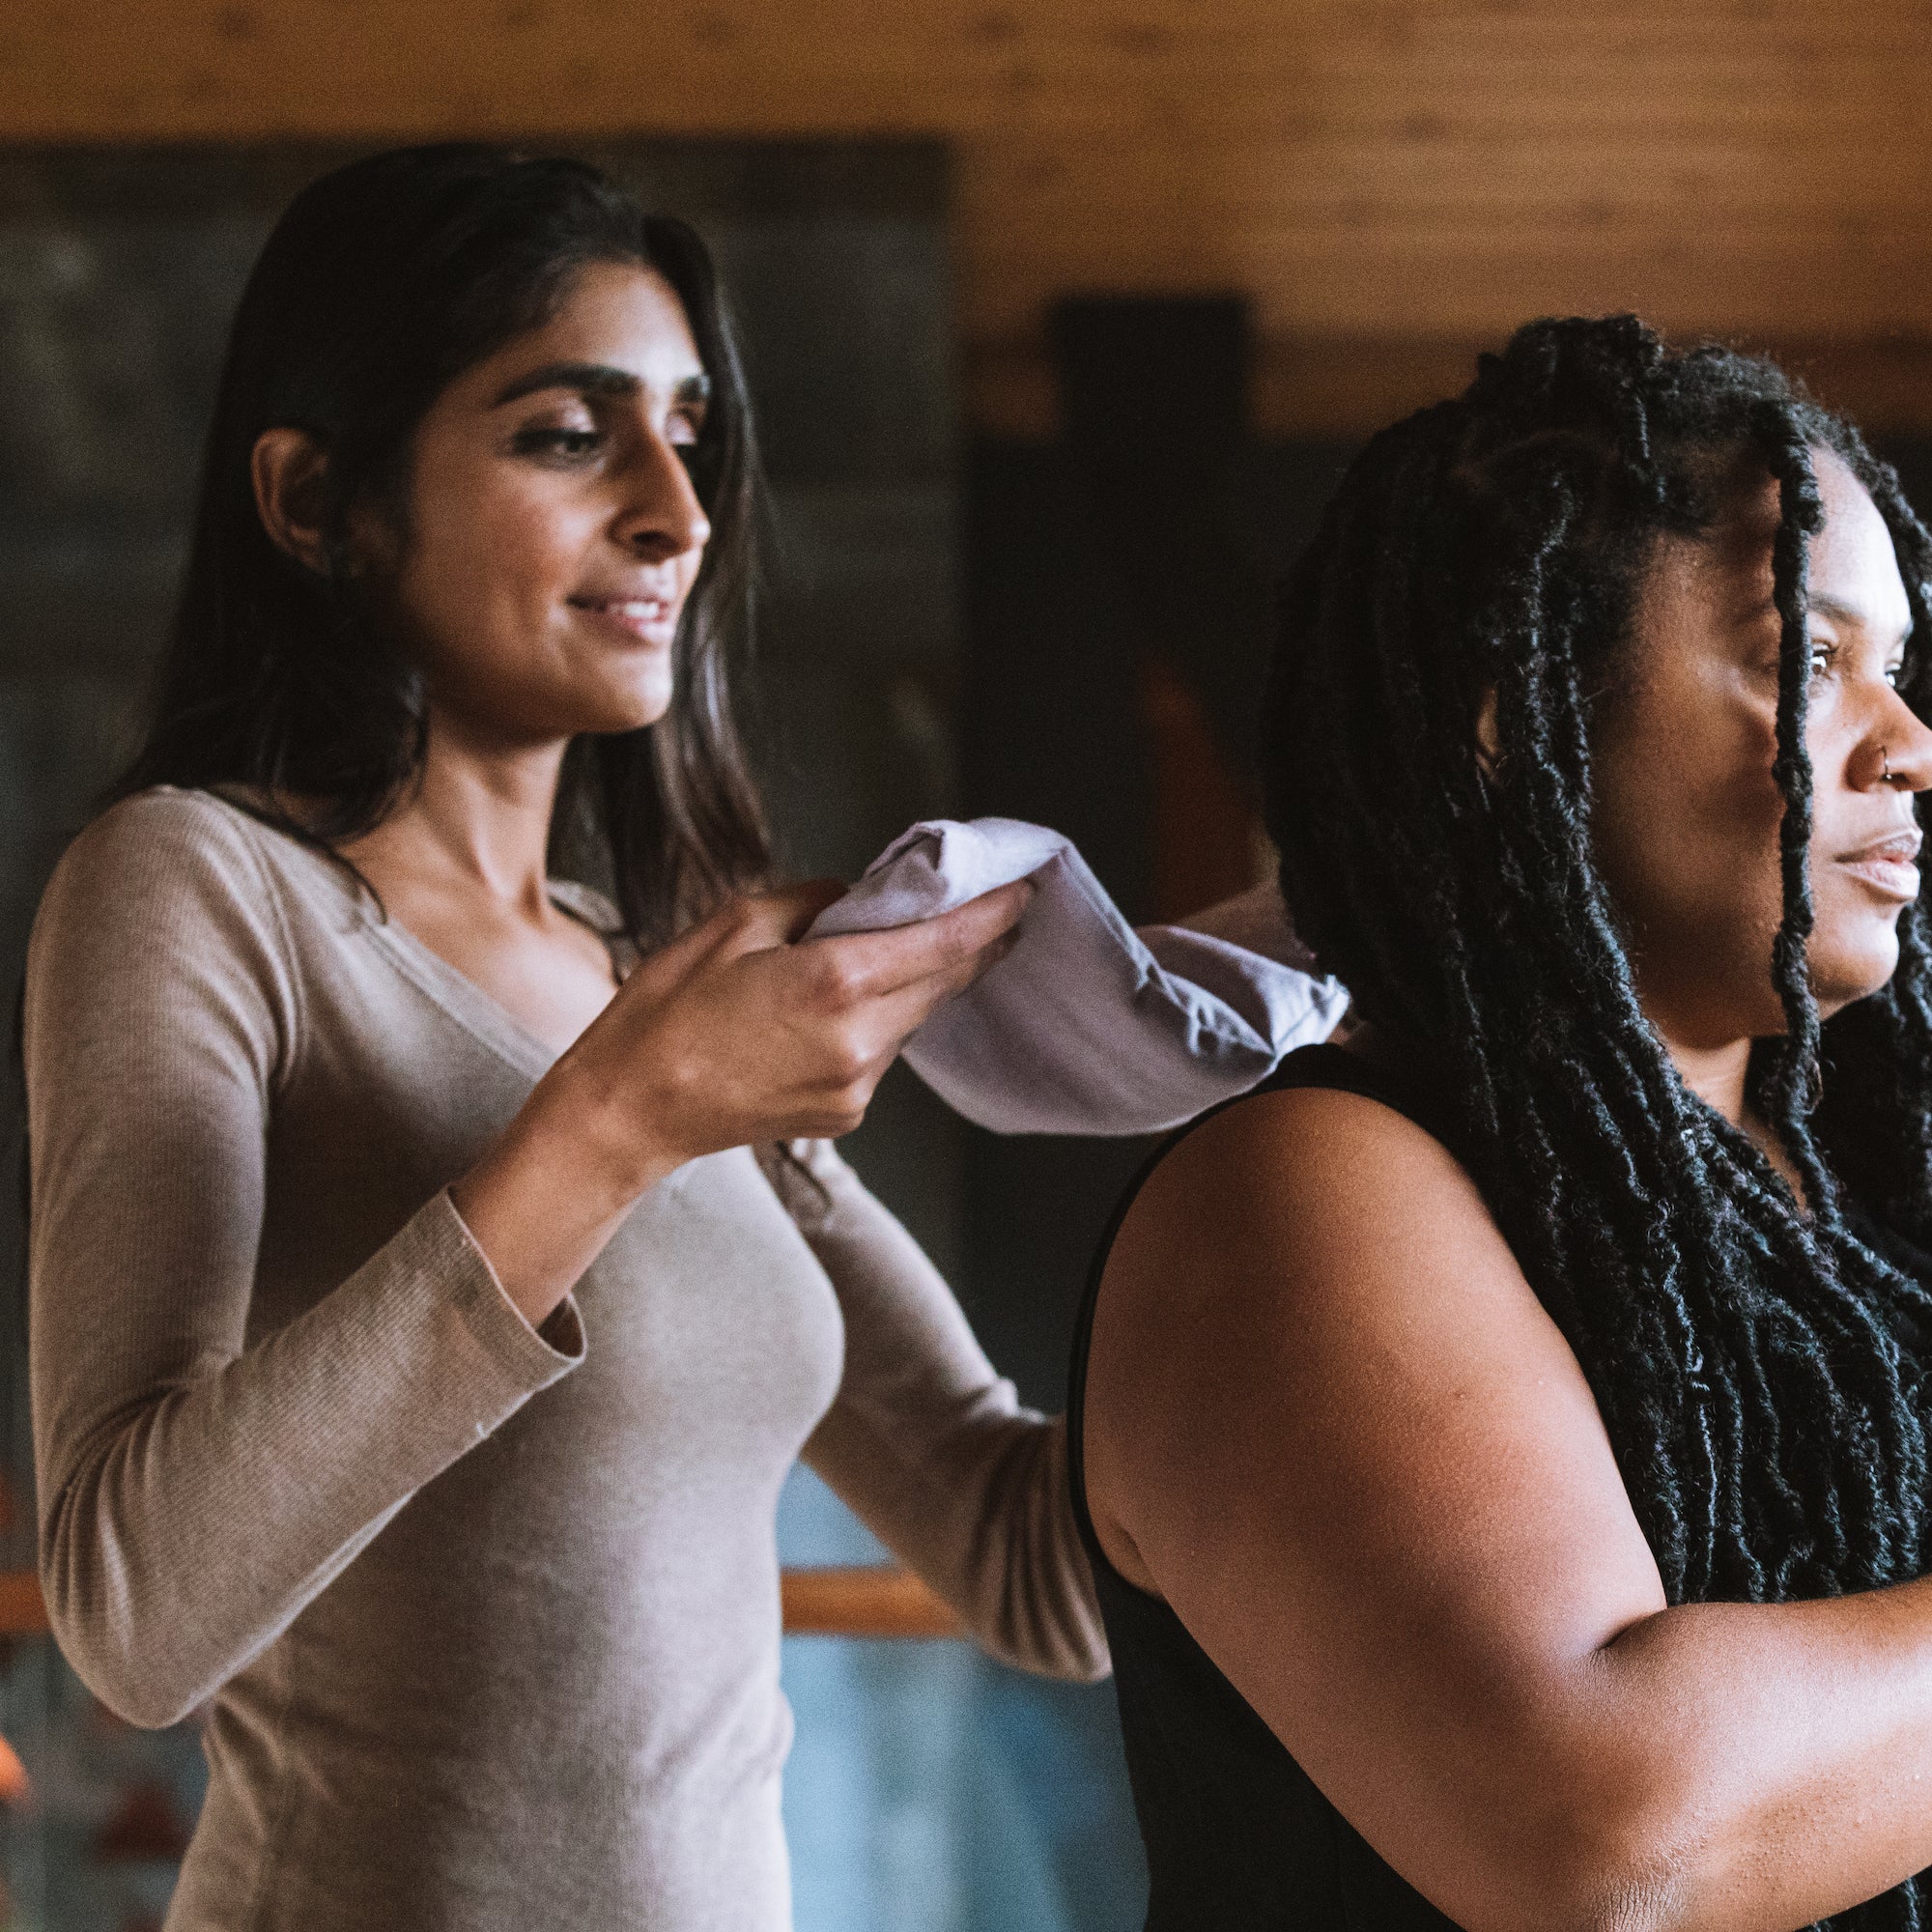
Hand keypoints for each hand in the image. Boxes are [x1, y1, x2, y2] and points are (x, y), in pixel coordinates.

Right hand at [451, 876, 1029, 1323]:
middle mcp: (862, 1040)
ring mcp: (858, 1087)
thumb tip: (863, 898)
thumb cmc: (667, 1010)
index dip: (993, 913)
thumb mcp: (736, 922)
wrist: (631, 1109)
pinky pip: (883, 1053)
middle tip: (988, 907)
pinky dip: (879, 1021)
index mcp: (837, 983)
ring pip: (914, 1019)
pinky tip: (841, 1005)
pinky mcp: (846, 1116)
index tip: (1022, 889)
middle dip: (970, 944)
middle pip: (944, 981)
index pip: (947, 942)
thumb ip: (816, 902)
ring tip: (893, 947)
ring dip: (917, 981)